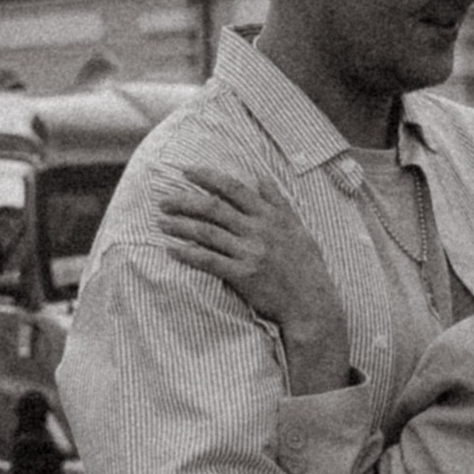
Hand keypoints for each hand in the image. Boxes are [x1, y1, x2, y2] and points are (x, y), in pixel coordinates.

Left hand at [158, 172, 352, 389]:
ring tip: (160, 223)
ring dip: (180, 226)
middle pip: (213, 208)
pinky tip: (171, 250)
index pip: (234, 188)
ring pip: (206, 233)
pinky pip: (208, 261)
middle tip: (163, 201)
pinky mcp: (243, 276)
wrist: (312, 303)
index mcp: (271, 216)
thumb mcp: (298, 227)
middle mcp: (259, 230)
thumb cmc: (306, 266)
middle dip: (184, 201)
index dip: (207, 177)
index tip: (186, 171)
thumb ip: (278, 201)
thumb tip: (261, 176)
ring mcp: (250, 253)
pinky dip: (187, 255)